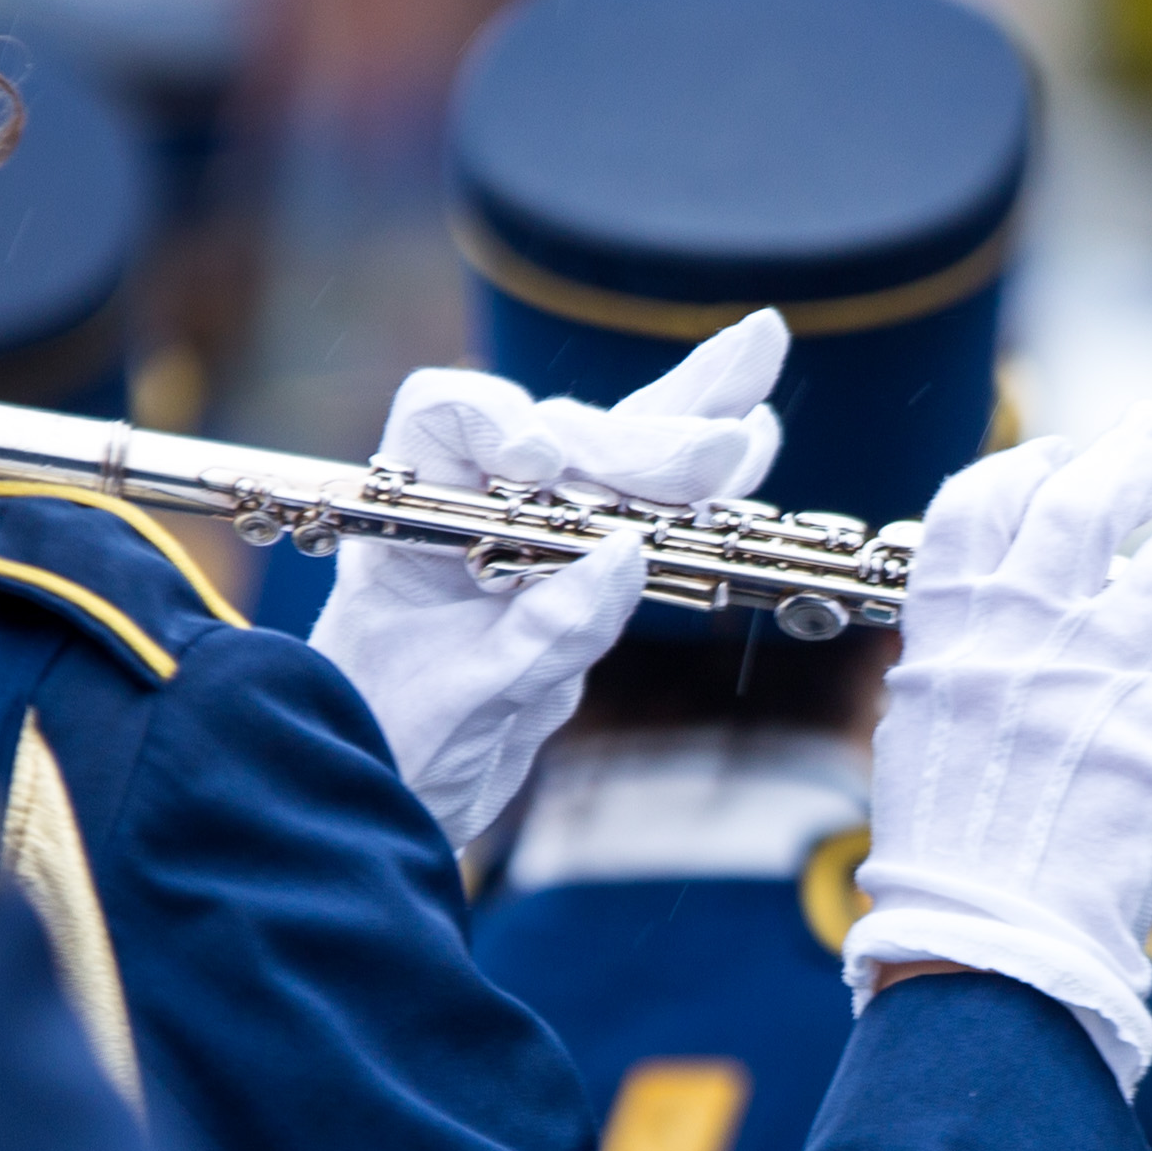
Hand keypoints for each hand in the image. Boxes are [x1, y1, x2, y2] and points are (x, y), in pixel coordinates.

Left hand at [306, 309, 788, 850]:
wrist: (395, 799)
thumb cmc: (392, 749)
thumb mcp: (460, 703)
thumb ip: (542, 634)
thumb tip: (628, 557)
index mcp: (407, 519)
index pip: (447, 418)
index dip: (497, 422)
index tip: (540, 463)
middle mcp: (473, 506)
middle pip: (560, 431)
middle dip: (640, 440)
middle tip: (717, 453)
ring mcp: (534, 532)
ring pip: (616, 454)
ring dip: (690, 416)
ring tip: (759, 351)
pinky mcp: (583, 566)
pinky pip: (646, 509)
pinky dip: (701, 482)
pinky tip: (757, 435)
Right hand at [844, 412, 1151, 1093]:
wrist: (983, 941)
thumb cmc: (944, 863)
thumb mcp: (918, 744)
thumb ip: (958, 675)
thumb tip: (998, 641)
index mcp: (948, 640)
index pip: (976, 512)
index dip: (1022, 468)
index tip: (1057, 452)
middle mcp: (1023, 641)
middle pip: (1078, 510)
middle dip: (1122, 458)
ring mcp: (1098, 680)